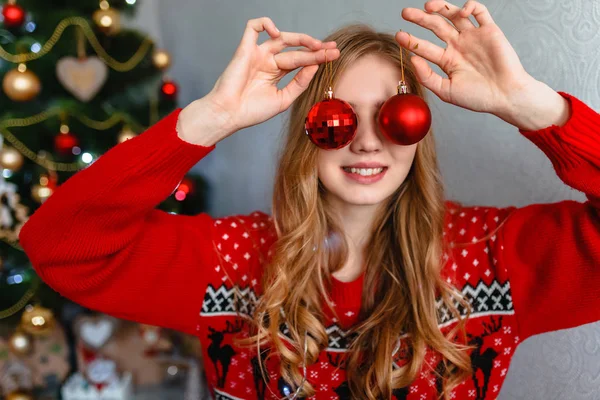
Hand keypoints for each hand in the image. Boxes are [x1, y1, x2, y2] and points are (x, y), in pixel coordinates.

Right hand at [180, 17, 338, 144]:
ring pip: (281, 38)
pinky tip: (278, 33)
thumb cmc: (252, 111)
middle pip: (295, 49)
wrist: (230, 114)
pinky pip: (253, 27)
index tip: (334, 56)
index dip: (318, 57)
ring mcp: (257, 54)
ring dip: (301, 38)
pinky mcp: (245, 49)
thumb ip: (299, 82)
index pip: (301, 60)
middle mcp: (268, 61)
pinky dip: (265, 23)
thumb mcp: (284, 99)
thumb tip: (315, 66)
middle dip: (315, 48)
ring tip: (316, 44)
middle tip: (332, 49)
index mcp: (276, 73)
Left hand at [396, 0, 535, 117]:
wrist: (505, 96)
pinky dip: (470, 6)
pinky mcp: (490, 31)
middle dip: (420, 19)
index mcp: (447, 60)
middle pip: (436, 26)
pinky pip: (480, 12)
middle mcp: (458, 46)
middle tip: (406, 13)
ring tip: (428, 6)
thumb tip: (412, 59)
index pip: (424, 47)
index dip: (411, 41)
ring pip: (454, 15)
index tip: (399, 36)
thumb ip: (427, 77)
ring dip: (441, 7)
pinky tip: (460, 12)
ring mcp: (473, 37)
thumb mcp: (446, 91)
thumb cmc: (478, 97)